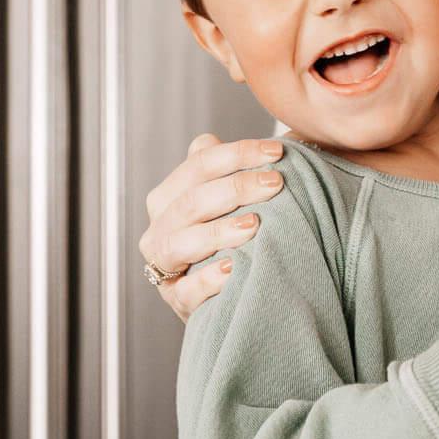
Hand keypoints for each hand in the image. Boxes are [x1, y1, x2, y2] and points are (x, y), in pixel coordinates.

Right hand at [139, 132, 286, 321]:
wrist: (222, 292)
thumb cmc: (228, 235)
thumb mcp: (225, 200)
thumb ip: (225, 170)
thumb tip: (229, 138)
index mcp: (169, 195)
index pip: (198, 164)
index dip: (237, 154)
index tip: (277, 152)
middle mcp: (160, 226)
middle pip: (192, 200)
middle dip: (235, 188)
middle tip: (275, 184)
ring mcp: (164, 265)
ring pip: (182, 242)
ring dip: (219, 232)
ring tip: (255, 225)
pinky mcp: (177, 299)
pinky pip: (188, 289)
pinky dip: (209, 279)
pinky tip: (234, 269)